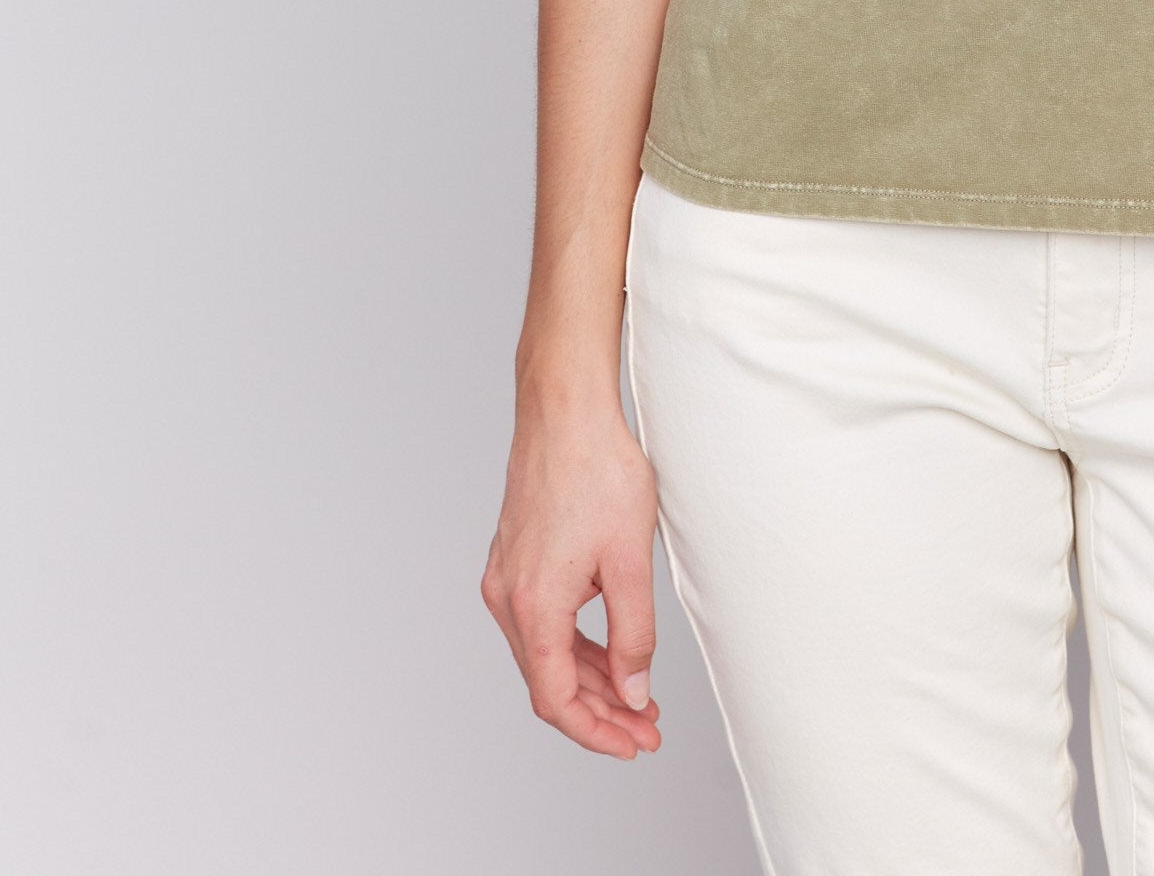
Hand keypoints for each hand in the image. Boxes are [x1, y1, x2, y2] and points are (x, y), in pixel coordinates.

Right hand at [482, 398, 662, 755]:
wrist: (566, 409)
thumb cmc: (598, 471)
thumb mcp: (630, 561)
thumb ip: (633, 636)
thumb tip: (632, 694)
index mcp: (532, 607)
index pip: (556, 699)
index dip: (596, 732)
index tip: (633, 745)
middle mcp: (507, 598)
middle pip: (549, 680)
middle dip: (600, 711)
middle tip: (647, 727)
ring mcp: (507, 577)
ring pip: (545, 652)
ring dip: (590, 679)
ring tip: (638, 696)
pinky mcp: (515, 558)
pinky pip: (542, 621)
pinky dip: (576, 643)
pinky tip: (612, 650)